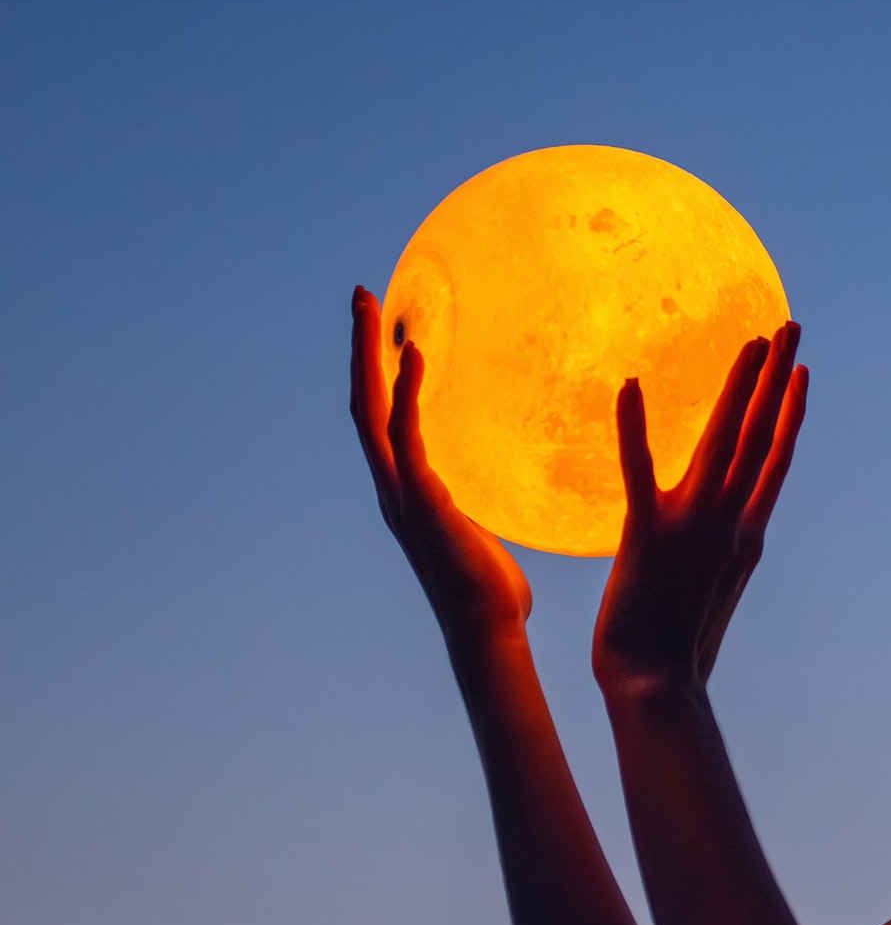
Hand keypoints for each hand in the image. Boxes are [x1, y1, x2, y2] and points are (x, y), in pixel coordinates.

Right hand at [350, 286, 531, 640]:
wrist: (488, 628)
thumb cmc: (493, 591)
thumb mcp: (482, 536)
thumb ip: (478, 511)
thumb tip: (498, 503)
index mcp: (406, 491)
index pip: (381, 420)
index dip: (377, 374)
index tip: (383, 331)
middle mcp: (392, 486)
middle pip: (362, 402)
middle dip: (359, 348)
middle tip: (360, 295)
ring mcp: (400, 492)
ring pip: (370, 409)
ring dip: (367, 354)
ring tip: (369, 305)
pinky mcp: (421, 499)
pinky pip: (406, 434)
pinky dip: (406, 391)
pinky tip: (413, 353)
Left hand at [593, 323, 807, 694]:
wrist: (658, 685)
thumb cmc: (676, 650)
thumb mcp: (710, 593)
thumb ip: (718, 556)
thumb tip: (723, 537)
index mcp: (747, 535)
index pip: (775, 458)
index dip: (790, 411)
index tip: (800, 372)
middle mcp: (731, 521)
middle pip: (761, 434)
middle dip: (777, 378)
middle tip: (789, 328)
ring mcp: (694, 524)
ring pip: (722, 440)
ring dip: (738, 386)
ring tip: (751, 342)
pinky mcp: (646, 533)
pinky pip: (639, 470)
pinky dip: (635, 426)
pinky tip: (630, 384)